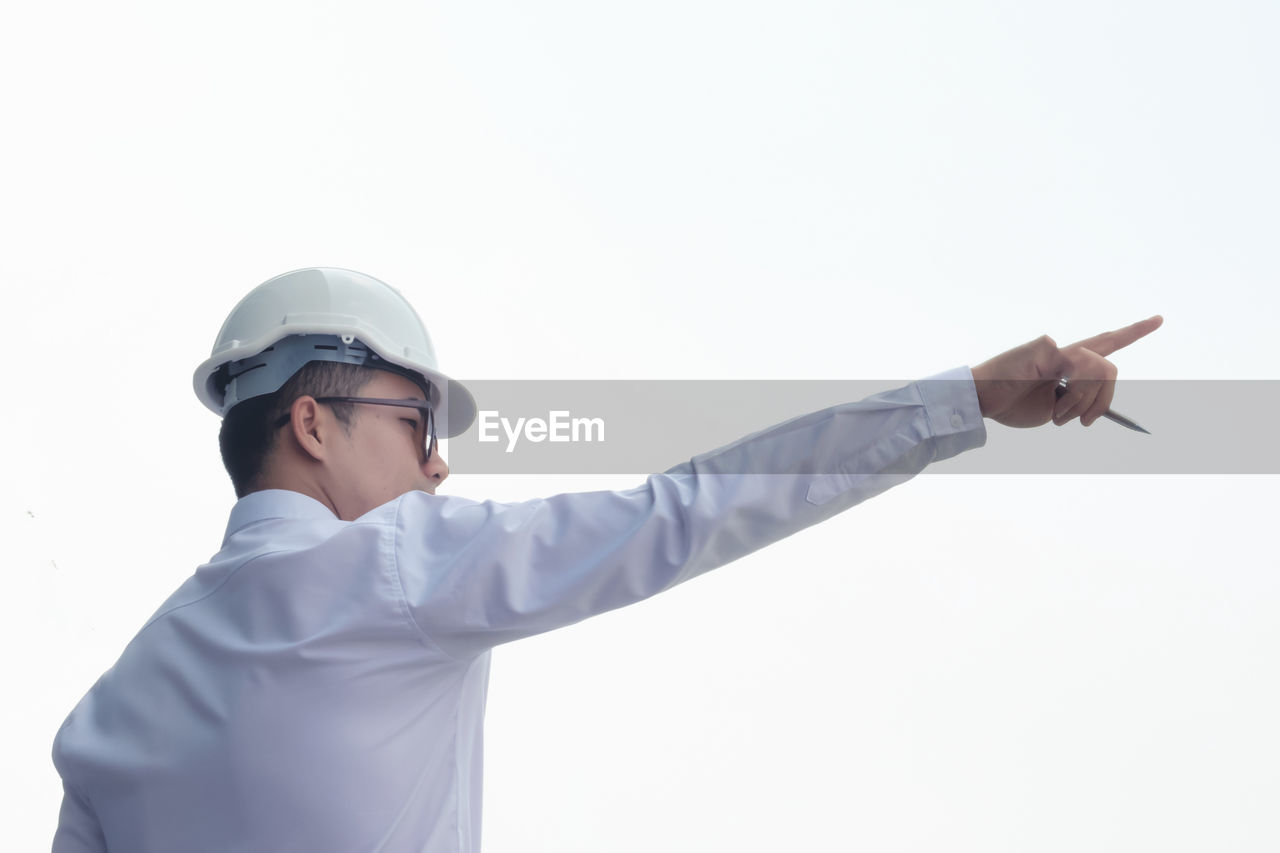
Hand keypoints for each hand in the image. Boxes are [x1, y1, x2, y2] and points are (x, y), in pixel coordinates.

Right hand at [970, 315, 1163, 427]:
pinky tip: (1053, 398)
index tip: (1158, 319)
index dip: (1133, 332)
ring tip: (1059, 415)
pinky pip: (1081, 367)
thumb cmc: (1010, 404)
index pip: (1105, 344)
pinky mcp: (1048, 347)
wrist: (980, 400)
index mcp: (1067, 364)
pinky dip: (1074, 393)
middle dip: (1106, 398)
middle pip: (1110, 364)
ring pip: (1102, 369)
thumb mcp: (1054, 409)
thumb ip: (1078, 401)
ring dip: (1084, 401)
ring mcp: (1057, 346)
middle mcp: (1065, 350)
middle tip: (1087, 422)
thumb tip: (1100, 407)